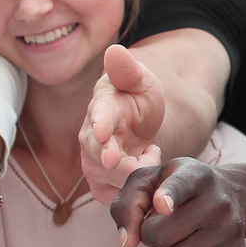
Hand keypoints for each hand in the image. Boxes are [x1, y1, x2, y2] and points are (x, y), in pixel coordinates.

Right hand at [81, 45, 164, 198]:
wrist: (140, 119)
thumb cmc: (137, 96)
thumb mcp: (141, 80)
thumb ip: (129, 70)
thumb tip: (116, 50)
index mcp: (102, 108)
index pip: (98, 116)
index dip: (100, 125)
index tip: (104, 134)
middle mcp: (92, 137)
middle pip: (96, 154)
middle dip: (111, 161)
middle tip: (130, 162)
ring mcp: (95, 160)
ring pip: (104, 178)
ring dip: (129, 176)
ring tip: (153, 155)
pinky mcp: (104, 181)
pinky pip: (110, 196)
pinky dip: (129, 194)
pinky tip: (147, 174)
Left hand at [112, 158, 245, 246]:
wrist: (230, 196)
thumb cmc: (177, 191)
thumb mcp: (149, 183)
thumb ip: (127, 205)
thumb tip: (127, 244)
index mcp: (194, 175)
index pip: (180, 185)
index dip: (169, 195)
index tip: (162, 205)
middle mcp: (218, 201)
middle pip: (157, 235)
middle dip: (150, 234)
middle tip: (164, 223)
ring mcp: (230, 229)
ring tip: (182, 235)